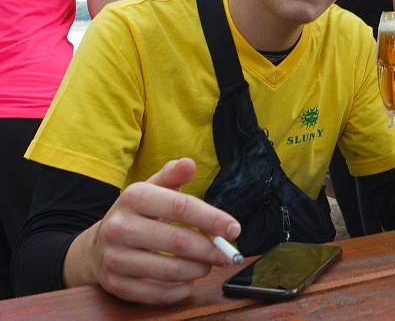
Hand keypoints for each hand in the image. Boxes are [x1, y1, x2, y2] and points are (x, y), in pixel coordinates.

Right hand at [68, 158, 240, 304]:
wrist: (97, 246)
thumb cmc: (137, 214)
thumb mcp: (152, 188)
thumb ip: (172, 175)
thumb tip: (189, 164)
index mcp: (133, 197)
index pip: (181, 207)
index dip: (212, 219)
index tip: (234, 229)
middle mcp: (120, 227)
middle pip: (178, 242)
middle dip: (210, 250)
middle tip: (226, 254)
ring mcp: (115, 258)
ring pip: (170, 270)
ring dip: (198, 269)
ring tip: (207, 264)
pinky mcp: (116, 284)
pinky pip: (157, 293)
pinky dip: (180, 289)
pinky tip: (188, 280)